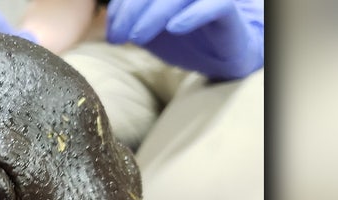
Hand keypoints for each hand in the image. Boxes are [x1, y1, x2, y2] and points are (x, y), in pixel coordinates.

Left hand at [106, 0, 262, 79]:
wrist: (219, 57)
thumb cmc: (183, 40)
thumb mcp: (149, 29)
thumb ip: (131, 20)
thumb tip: (109, 18)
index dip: (121, 7)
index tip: (111, 33)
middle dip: (131, 12)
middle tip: (118, 38)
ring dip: (154, 14)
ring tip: (138, 38)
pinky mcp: (227, 7)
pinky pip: (215, 4)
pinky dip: (193, 15)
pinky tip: (175, 29)